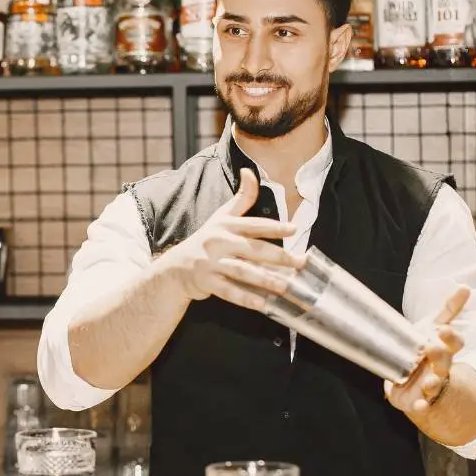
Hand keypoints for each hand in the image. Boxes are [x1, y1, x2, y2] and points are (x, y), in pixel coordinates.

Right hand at [163, 167, 303, 311]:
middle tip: (300, 263)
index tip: (293, 229)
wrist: (175, 267)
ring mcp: (211, 263)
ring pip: (242, 271)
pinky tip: (263, 304)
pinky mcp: (207, 282)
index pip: (253, 225)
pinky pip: (229, 291)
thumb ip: (241, 197)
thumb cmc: (205, 240)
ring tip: (286, 286)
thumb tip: (250, 171)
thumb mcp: (221, 216)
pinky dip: (246, 298)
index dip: (273, 226)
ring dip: (265, 279)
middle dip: (278, 257)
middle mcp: (218, 242)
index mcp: (226, 225)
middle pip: (252, 249)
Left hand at [385, 286, 468, 414]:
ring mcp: (433, 385)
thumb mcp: (434, 329)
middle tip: (431, 348)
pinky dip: (421, 408)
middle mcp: (441, 368)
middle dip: (439, 356)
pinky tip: (418, 408)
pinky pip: (423, 406)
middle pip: (444, 362)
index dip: (450, 336)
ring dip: (433, 383)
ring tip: (428, 383)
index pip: (454, 342)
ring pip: (436, 385)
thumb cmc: (427, 352)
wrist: (418, 384)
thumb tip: (465, 287)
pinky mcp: (421, 401)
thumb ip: (449, 310)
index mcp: (444, 350)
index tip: (443, 329)